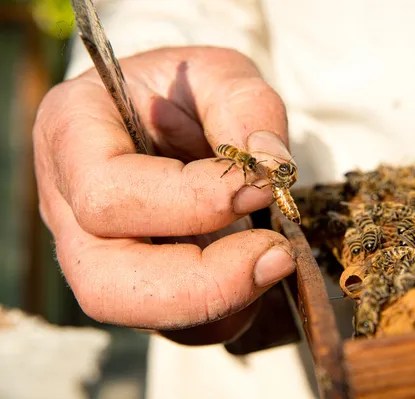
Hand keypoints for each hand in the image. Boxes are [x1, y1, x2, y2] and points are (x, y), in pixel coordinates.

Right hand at [33, 47, 295, 342]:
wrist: (174, 114)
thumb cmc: (186, 89)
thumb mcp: (218, 72)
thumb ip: (245, 105)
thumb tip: (270, 166)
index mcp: (71, 134)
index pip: (109, 192)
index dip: (192, 200)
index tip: (261, 187)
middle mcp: (68, 205)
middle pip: (106, 281)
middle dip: (201, 282)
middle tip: (277, 256)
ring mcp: (96, 252)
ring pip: (136, 314)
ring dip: (215, 303)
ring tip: (275, 263)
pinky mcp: (134, 281)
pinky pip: (171, 325)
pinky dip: (221, 312)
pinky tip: (254, 273)